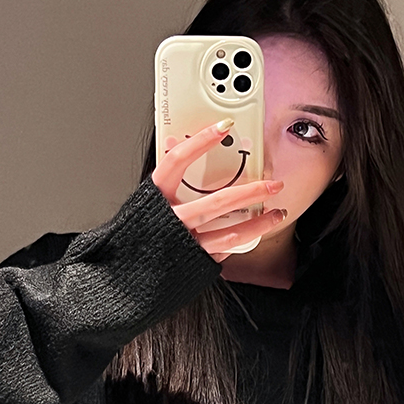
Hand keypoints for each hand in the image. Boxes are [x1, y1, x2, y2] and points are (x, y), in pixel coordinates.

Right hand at [151, 119, 285, 262]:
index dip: (200, 141)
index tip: (224, 126)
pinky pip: (225, 249)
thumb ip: (165, 184)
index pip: (177, 161)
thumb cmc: (137, 236)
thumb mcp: (145, 205)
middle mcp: (171, 221)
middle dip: (251, 191)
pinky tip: (255, 230)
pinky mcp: (196, 261)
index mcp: (154, 199)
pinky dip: (242, 239)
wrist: (126, 277)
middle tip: (273, 183)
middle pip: (218, 202)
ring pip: (230, 233)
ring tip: (277, 213)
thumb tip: (185, 154)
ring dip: (259, 223)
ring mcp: (185, 243)